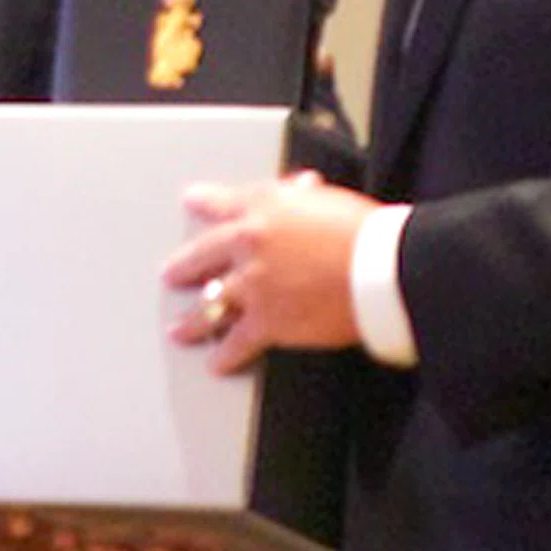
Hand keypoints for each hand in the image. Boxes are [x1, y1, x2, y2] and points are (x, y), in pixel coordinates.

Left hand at [165, 171, 374, 371]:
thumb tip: (301, 188)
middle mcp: (249, 243)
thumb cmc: (363, 232)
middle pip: (203, 255)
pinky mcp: (266, 321)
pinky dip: (225, 356)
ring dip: (193, 321)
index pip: (224, 202)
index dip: (204, 203)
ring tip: (180, 330)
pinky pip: (237, 343)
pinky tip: (217, 362)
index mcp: (264, 207)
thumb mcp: (329, 199)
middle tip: (172, 274)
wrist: (379, 267)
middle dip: (184, 267)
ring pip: (210, 305)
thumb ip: (304, 196)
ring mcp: (253, 285)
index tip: (191, 202)